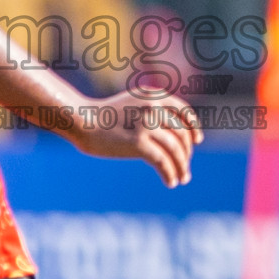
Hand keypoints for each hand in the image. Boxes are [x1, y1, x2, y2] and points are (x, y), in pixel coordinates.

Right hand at [68, 91, 202, 188]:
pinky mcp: (138, 143)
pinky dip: (170, 173)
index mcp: (153, 95)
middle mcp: (153, 107)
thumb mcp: (132, 103)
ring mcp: (146, 124)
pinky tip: (170, 182)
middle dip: (186, 153)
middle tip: (185, 168)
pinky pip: (162, 162)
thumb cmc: (104, 115)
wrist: (82, 121)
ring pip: (175, 150)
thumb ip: (152, 110)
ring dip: (181, 167)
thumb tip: (174, 134)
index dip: (193, 127)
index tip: (197, 142)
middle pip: (181, 134)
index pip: (183, 111)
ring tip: (182, 178)